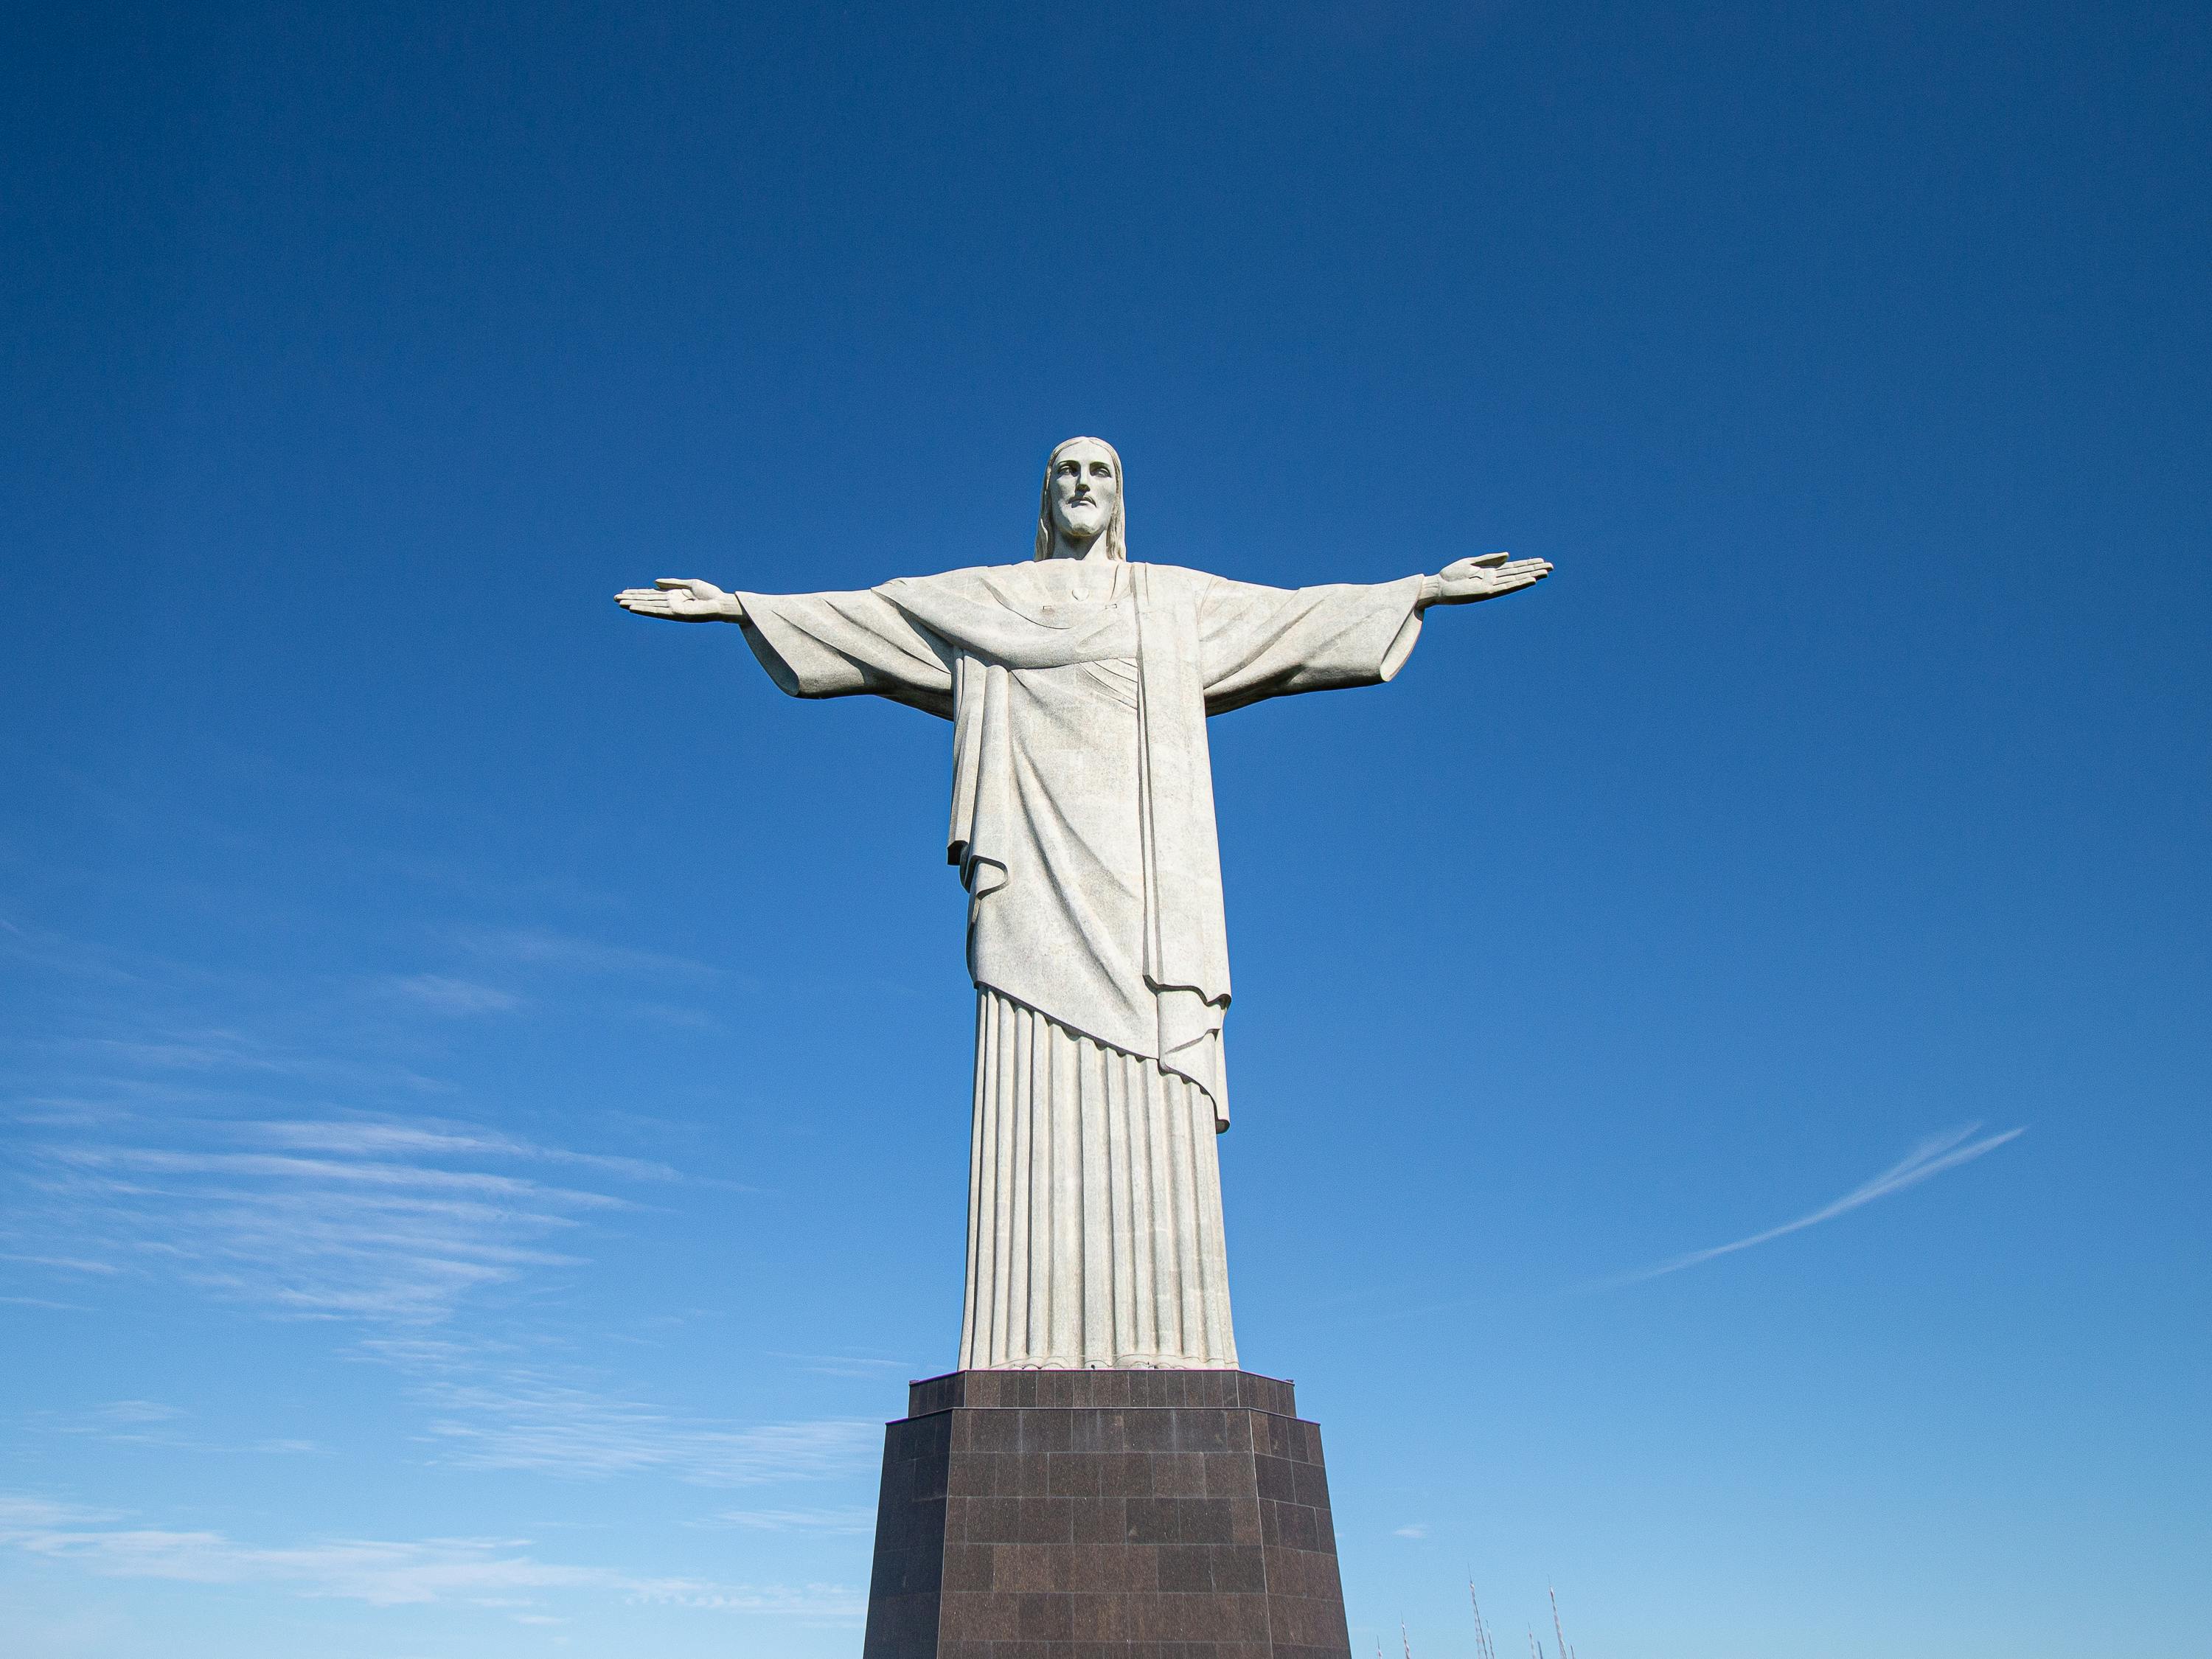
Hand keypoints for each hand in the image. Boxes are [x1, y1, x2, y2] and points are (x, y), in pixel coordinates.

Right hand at [614, 578, 742, 621]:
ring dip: (634, 604)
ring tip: (619, 603)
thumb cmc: (710, 594)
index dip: (637, 593)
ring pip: (649, 606)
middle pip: (646, 600)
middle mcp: (670, 603)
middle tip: (614, 598)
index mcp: (673, 596)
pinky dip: (645, 610)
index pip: (651, 595)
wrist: (721, 603)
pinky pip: (657, 611)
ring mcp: (672, 609)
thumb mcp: (689, 584)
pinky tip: (633, 608)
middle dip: (631, 599)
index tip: (623, 592)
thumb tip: (654, 582)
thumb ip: (672, 583)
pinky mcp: (676, 614)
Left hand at [1420, 551, 1552, 608]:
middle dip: (1534, 569)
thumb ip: (1490, 559)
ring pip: (1515, 580)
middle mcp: (1493, 580)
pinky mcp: (1486, 592)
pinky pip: (1506, 588)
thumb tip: (1508, 555)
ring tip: (1545, 572)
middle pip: (1518, 573)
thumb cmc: (1451, 575)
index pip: (1513, 568)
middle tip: (1551, 566)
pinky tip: (1530, 581)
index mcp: (1490, 572)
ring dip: (1530, 576)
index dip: (1527, 564)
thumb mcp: (1471, 562)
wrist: (1438, 586)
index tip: (1541, 560)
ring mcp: (1491, 587)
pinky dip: (1518, 584)